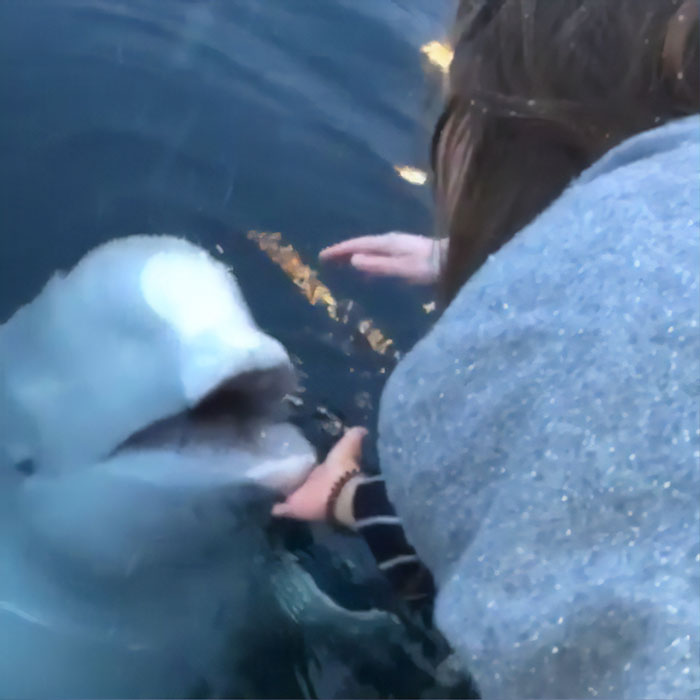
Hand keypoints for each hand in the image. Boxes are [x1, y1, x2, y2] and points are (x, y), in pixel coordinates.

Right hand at [271, 427, 366, 521]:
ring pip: (289, 494)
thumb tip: (362, 427)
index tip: (293, 455)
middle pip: (300, 480)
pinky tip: (267, 506)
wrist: (341, 495)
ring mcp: (301, 497)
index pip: (313, 465)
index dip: (306, 462)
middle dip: (291, 477)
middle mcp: (312, 483)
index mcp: (323, 470)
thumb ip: (352, 437)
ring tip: (265, 485)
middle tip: (274, 469)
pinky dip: (275, 509)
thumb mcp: (348, 446)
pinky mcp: (293, 508)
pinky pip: (281, 509)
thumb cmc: (342, 469)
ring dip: (280, 492)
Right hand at [319, 232, 443, 284]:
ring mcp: (400, 245)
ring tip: (341, 262)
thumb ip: (380, 265)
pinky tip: (368, 267)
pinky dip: (368, 258)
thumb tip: (354, 260)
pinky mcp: (407, 253)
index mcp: (389, 243)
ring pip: (370, 249)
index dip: (340, 250)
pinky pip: (379, 254)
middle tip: (325, 260)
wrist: (459, 259)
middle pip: (362, 245)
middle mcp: (392, 240)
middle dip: (344, 251)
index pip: (358, 245)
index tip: (322, 256)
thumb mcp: (405, 268)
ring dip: (355, 254)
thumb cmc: (433, 267)